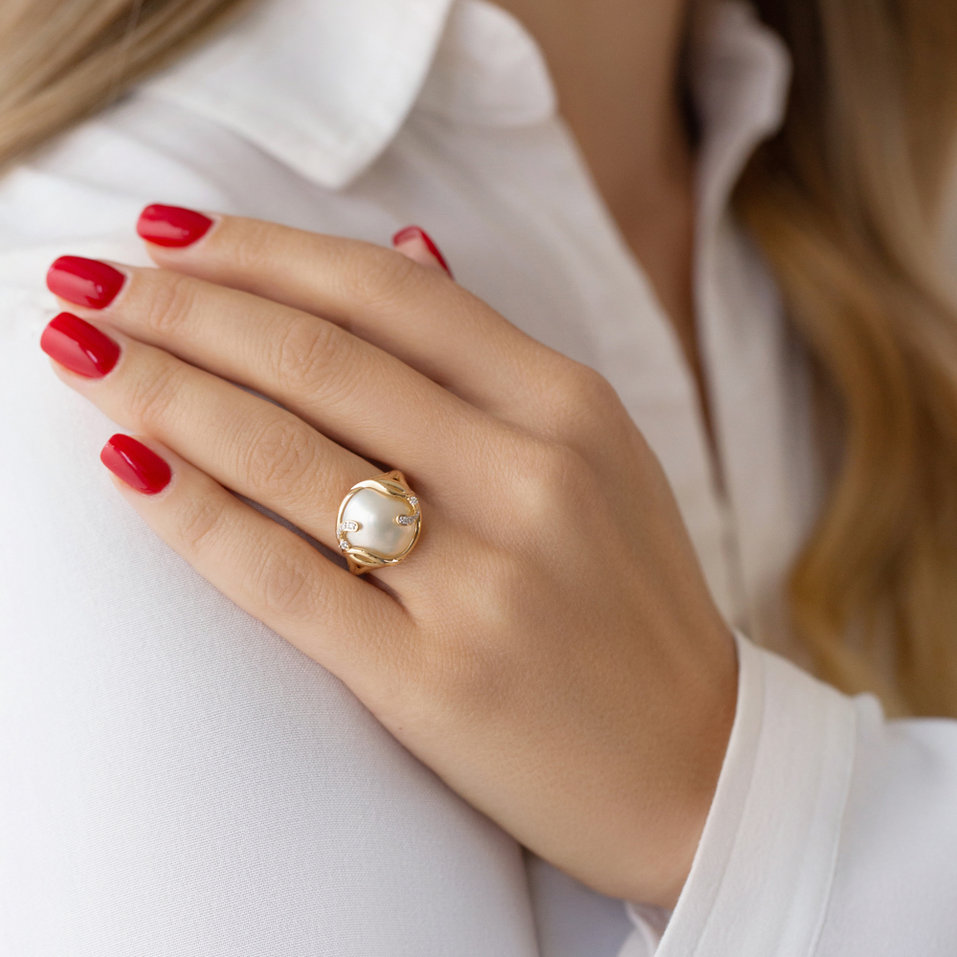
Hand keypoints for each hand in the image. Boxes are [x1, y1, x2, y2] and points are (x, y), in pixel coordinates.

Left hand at [40, 206, 737, 909]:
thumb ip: (494, 358)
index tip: (169, 235)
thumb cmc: (633, 603)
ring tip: (84, 358)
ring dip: (163, 393)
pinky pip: (284, 578)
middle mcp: (531, 478)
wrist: (697, 766)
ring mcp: (485, 582)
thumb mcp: (598, 456)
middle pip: (321, 360)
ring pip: (286, 456)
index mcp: (571, 408)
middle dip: (184, 309)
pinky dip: (193, 515)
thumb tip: (405, 247)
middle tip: (89, 283)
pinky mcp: (435, 680)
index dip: (264, 251)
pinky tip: (129, 466)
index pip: (389, 294)